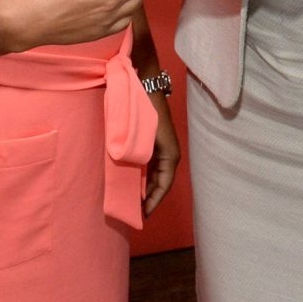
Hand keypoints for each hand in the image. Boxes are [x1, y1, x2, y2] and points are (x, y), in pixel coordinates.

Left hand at [142, 84, 179, 216]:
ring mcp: (162, 147)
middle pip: (161, 182)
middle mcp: (169, 153)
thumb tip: (132, 184)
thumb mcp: (140, 140)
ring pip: (156, 173)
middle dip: (150, 198)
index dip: (154, 202)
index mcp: (170, 155)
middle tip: (135, 213)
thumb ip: (137, 162)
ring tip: (132, 201)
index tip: (143, 216)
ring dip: (146, 187)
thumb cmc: (144, 112)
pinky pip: (151, 164)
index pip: (164, 186)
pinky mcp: (155, 141)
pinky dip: (143, 176)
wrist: (145, 85)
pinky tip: (132, 181)